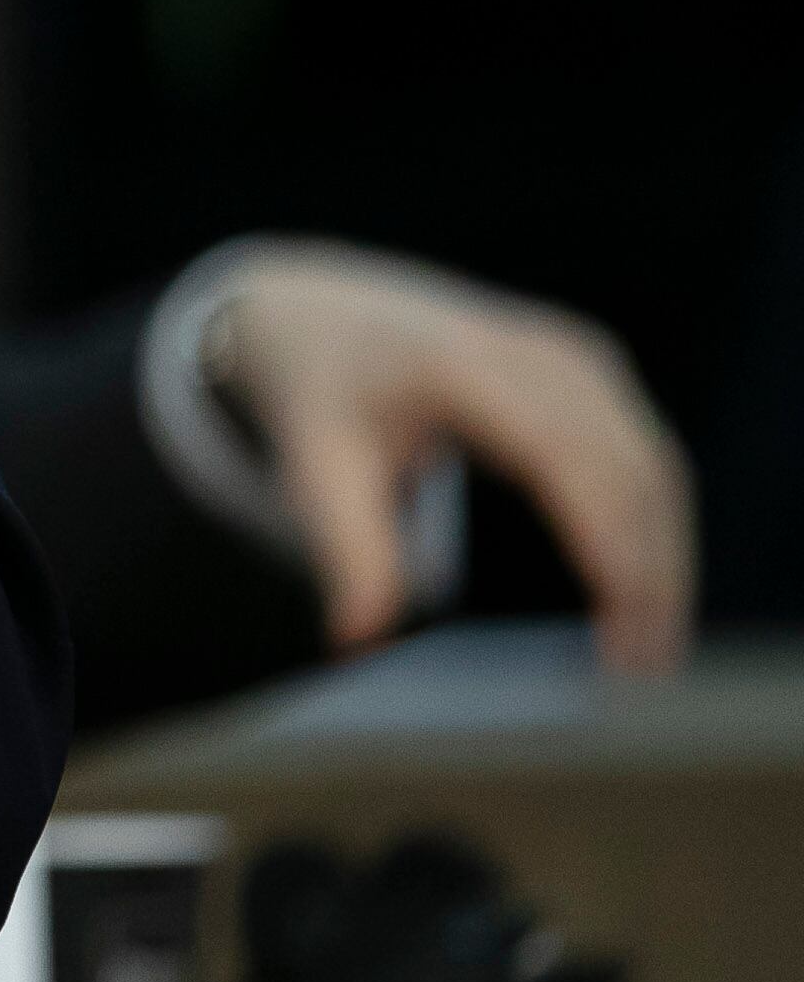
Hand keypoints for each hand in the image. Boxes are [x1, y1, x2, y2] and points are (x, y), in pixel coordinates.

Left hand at [209, 244, 694, 671]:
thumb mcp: (317, 463)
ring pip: (652, 466)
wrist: (322, 311)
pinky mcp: (590, 370)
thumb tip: (355, 642)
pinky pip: (644, 455)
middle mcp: (534, 352)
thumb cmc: (320, 390)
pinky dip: (656, 526)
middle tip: (638, 671)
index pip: (558, 454)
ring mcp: (572, 356)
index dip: (603, 536)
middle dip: (647, 571)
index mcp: (463, 366)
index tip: (622, 616)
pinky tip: (647, 594)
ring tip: (649, 651)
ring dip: (664, 557)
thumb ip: (349, 550)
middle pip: (625, 468)